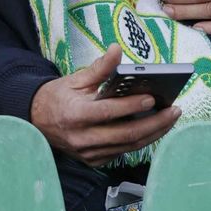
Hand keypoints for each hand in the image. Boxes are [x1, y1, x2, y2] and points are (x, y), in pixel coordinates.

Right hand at [30, 45, 180, 166]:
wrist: (36, 120)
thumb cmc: (57, 96)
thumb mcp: (75, 79)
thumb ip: (100, 68)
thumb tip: (117, 50)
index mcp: (76, 115)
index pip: (109, 112)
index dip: (132, 106)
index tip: (153, 97)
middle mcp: (82, 138)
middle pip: (126, 135)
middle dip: (154, 123)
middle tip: (174, 111)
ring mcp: (88, 153)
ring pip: (128, 146)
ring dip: (153, 133)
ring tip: (170, 118)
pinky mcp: (93, 160)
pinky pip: (121, 152)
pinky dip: (140, 141)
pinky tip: (154, 128)